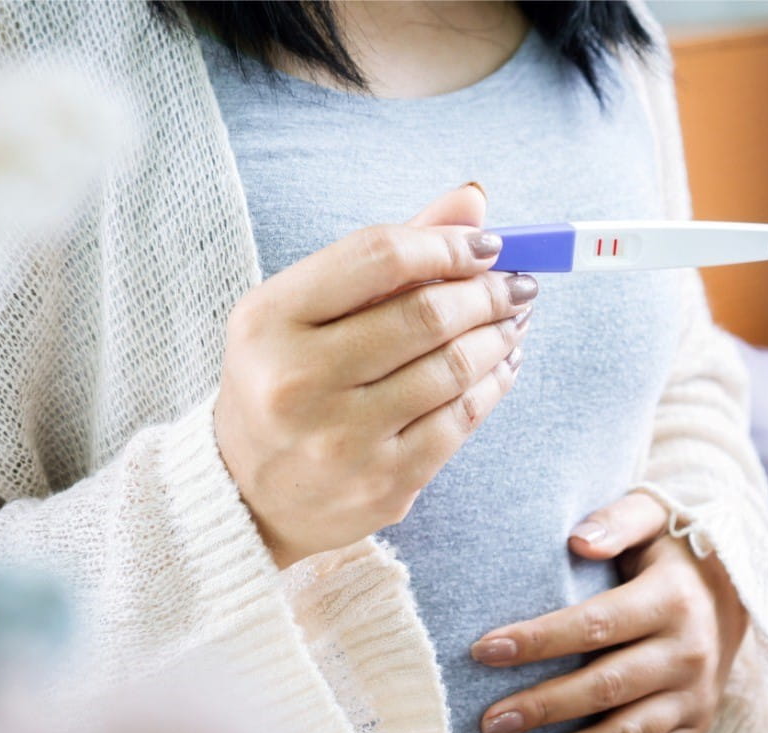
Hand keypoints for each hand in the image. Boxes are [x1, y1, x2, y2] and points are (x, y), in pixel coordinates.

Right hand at [215, 185, 537, 567]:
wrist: (251, 494)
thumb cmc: (284, 382)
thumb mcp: (303, 312)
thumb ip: (384, 255)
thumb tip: (473, 203)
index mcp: (269, 320)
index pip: (379, 256)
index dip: (446, 244)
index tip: (488, 245)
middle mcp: (297, 380)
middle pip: (425, 314)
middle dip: (488, 292)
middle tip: (516, 284)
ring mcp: (341, 439)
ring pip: (452, 368)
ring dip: (499, 335)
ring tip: (514, 318)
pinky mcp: (383, 483)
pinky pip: (461, 420)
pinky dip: (495, 383)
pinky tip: (503, 364)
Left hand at [471, 492, 747, 732]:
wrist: (735, 587)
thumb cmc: (673, 548)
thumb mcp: (652, 516)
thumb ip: (615, 522)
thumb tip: (577, 540)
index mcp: (672, 600)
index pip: (595, 625)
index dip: (538, 640)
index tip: (483, 649)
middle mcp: (688, 652)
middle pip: (606, 686)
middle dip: (543, 706)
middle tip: (489, 721)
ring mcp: (695, 695)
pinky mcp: (696, 724)